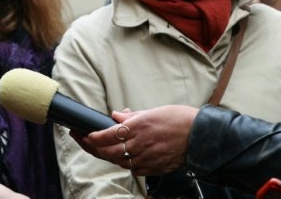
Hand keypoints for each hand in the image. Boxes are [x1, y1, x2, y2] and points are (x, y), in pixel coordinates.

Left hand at [70, 105, 198, 175]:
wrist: (201, 136)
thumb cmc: (178, 119)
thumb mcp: (153, 111)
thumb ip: (131, 116)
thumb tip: (115, 115)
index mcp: (138, 127)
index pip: (108, 135)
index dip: (93, 136)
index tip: (84, 133)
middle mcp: (140, 144)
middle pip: (108, 151)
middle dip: (91, 146)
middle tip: (80, 139)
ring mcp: (147, 158)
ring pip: (118, 161)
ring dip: (105, 155)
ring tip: (94, 148)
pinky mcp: (154, 168)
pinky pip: (133, 169)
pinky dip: (123, 163)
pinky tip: (117, 157)